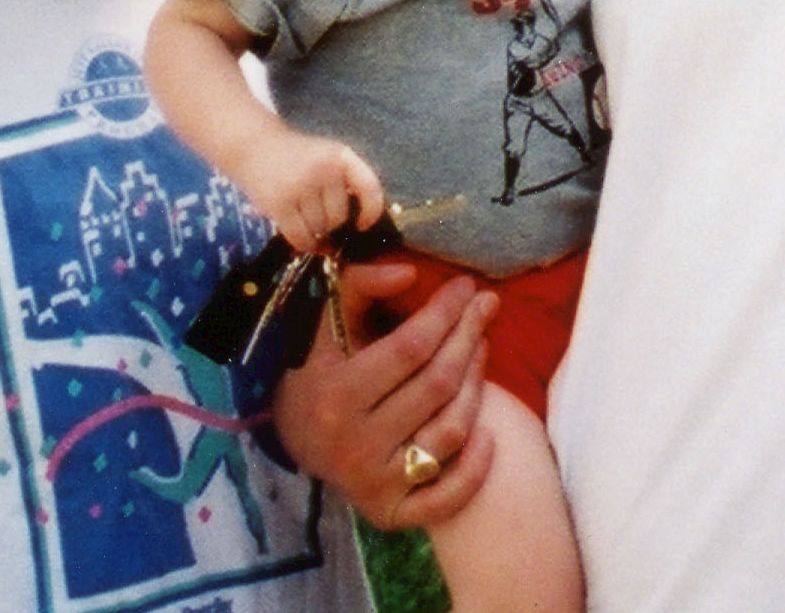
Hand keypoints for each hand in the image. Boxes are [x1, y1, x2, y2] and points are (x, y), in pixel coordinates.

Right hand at [239, 132, 385, 252]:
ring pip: (319, 228)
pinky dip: (304, 244)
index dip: (371, 212)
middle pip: (340, 216)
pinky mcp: (280, 202)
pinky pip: (301, 236)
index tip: (362, 225)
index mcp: (341, 155)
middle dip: (329, 222)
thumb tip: (357, 226)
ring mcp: (302, 185)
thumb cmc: (293, 157)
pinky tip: (303, 240)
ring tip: (300, 215)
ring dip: (313, 231)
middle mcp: (325, 168)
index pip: (370, 188)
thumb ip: (343, 182)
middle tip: (314, 213)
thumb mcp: (324, 157)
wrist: (253, 143)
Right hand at [274, 259, 498, 529]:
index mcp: (335, 395)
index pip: (410, 348)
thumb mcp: (323, 321)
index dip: (446, 313)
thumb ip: (359, 286)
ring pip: (450, 431)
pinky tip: (490, 432)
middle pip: (438, 385)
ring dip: (478, 385)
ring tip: (481, 348)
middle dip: (469, 336)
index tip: (467, 287)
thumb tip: (409, 272)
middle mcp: (354, 445)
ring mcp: (374, 483)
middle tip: (486, 306)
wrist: (294, 438)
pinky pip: (447, 497)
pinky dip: (475, 468)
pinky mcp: (391, 512)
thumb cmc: (317, 367)